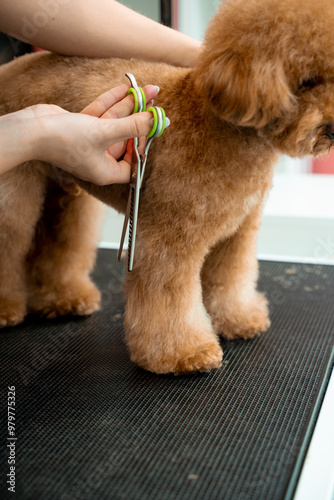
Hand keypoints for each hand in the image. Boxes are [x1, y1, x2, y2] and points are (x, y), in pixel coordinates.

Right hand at [31, 83, 160, 183]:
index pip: (133, 163)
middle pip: (126, 138)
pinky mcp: (81, 127)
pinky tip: (125, 88)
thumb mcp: (105, 133)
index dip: (143, 147)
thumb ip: (133, 126)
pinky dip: (112, 102)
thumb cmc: (65, 141)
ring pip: (115, 123)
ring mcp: (90, 143)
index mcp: (105, 172)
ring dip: (130, 106)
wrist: (31, 130)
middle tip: (155, 99)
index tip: (150, 128)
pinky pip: (101, 115)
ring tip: (147, 89)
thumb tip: (158, 121)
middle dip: (140, 118)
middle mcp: (99, 159)